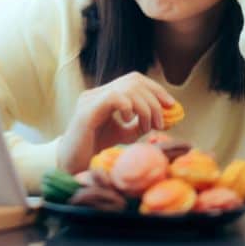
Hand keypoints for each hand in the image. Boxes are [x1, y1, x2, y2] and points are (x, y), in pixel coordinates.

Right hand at [57, 72, 174, 174]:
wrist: (73, 165)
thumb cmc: (96, 149)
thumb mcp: (124, 134)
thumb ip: (141, 123)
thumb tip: (165, 116)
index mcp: (105, 95)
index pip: (134, 80)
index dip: (156, 89)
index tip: (171, 105)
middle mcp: (96, 93)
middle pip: (133, 81)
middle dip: (154, 100)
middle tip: (160, 123)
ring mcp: (90, 99)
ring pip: (127, 89)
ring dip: (145, 108)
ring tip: (146, 128)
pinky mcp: (86, 111)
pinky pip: (114, 98)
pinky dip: (129, 108)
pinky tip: (129, 121)